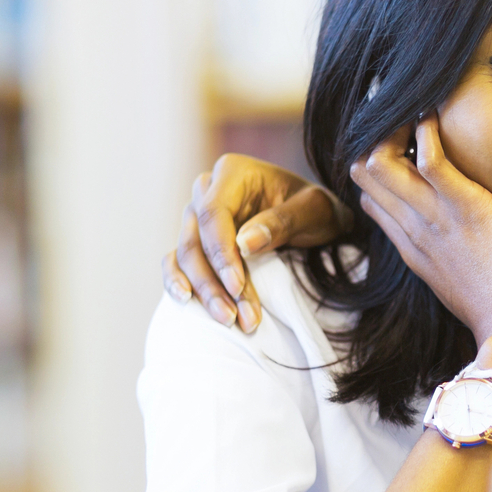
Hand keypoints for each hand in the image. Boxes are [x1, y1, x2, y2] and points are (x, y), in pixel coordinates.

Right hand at [162, 154, 349, 332]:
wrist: (316, 218)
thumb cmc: (316, 210)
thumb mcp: (315, 210)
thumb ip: (282, 221)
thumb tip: (243, 243)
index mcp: (232, 172)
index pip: (213, 214)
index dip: (221, 253)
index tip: (237, 286)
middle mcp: (206, 190)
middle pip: (195, 238)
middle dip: (213, 282)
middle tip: (235, 316)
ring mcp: (196, 215)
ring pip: (185, 255)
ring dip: (203, 290)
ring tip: (228, 319)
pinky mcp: (195, 239)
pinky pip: (175, 260)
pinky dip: (177, 281)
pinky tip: (186, 301)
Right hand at [351, 115, 491, 389]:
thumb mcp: (455, 282)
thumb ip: (442, 256)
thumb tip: (443, 242)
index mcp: (410, 247)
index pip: (369, 198)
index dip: (378, 170)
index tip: (406, 150)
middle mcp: (412, 228)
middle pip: (362, 172)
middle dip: (378, 138)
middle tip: (411, 121)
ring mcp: (434, 215)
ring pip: (378, 160)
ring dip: (394, 128)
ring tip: (420, 115)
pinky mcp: (464, 205)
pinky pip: (430, 156)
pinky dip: (426, 129)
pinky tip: (437, 118)